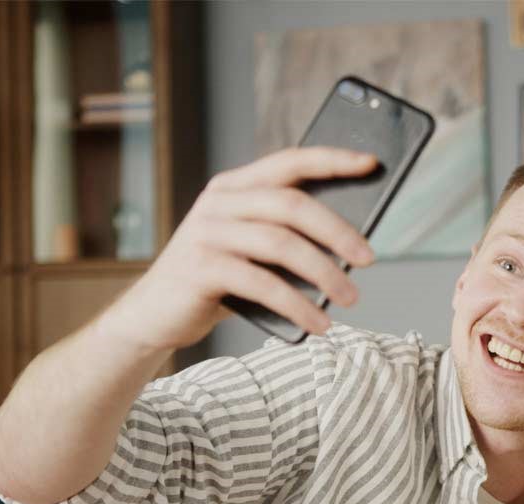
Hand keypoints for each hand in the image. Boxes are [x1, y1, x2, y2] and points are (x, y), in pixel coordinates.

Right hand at [98, 146, 378, 351]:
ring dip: (324, 274)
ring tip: (351, 298)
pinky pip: (262, 284)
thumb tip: (352, 247)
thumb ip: (286, 238)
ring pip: (282, 244)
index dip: (332, 159)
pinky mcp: (200, 268)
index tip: (371, 163)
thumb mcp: (251, 252)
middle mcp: (219, 202)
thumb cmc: (215, 282)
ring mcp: (207, 233)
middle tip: (369, 258)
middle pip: (293, 205)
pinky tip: (319, 324)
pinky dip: (298, 305)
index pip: (289, 162)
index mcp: (234, 187)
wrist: (152, 316)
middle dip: (338, 231)